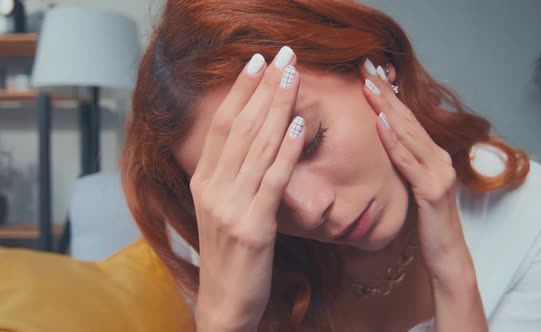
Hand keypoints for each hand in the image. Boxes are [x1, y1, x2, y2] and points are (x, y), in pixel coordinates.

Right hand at [190, 47, 303, 330]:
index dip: (239, 92)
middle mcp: (212, 189)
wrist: (226, 302)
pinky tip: (297, 125)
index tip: (255, 63)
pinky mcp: (253, 226)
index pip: (221, 126)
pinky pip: (273, 179)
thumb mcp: (222, 209)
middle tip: (281, 57)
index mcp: (203, 182)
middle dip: (263, 88)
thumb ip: (231, 175)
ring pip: (256, 146)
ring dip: (277, 107)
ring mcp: (230, 207)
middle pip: (239, 127)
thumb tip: (252, 140)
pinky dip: (285, 149)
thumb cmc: (229, 255)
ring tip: (292, 77)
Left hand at [360, 61, 470, 281]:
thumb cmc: (428, 223)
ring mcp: (438, 173)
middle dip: (385, 92)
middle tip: (365, 67)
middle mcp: (439, 159)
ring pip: (408, 134)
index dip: (389, 95)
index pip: (407, 120)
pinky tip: (379, 122)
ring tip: (368, 85)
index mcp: (433, 156)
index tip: (370, 74)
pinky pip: (408, 161)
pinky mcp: (432, 190)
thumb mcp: (415, 187)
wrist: (448, 255)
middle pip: (407, 119)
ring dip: (386, 107)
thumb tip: (385, 144)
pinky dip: (393, 141)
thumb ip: (406, 165)